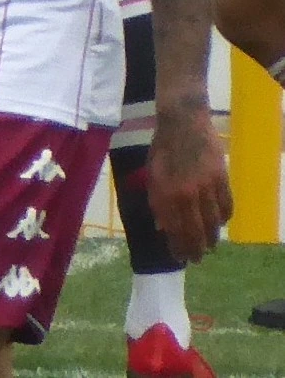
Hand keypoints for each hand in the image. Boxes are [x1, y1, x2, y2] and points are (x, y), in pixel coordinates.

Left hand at [147, 107, 232, 263]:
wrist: (182, 121)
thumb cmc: (162, 147)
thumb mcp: (152, 174)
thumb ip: (157, 201)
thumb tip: (162, 227)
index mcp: (165, 193)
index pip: (174, 231)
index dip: (177, 247)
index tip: (179, 257)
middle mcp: (186, 194)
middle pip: (196, 233)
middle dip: (196, 250)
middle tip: (196, 258)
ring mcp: (206, 187)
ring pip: (213, 224)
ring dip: (212, 238)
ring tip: (209, 245)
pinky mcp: (222, 178)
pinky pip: (227, 207)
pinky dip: (224, 219)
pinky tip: (219, 222)